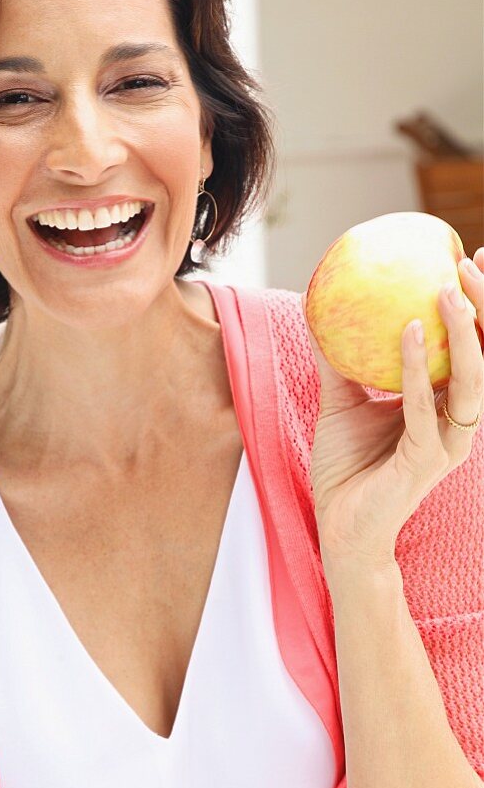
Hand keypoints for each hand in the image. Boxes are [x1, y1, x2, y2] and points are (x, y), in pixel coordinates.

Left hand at [301, 247, 483, 573]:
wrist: (340, 528)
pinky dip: (418, 370)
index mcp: (445, 407)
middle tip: (470, 263)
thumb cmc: (347, 467)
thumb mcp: (341, 401)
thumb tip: (320, 309)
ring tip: (448, 290)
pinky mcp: (426, 461)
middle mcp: (456, 422)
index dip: (479, 307)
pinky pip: (424, 407)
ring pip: (471, 383)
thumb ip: (339, 360)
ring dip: (464, 334)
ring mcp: (446, 443)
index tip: (470, 259)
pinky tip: (412, 332)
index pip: (473, 349)